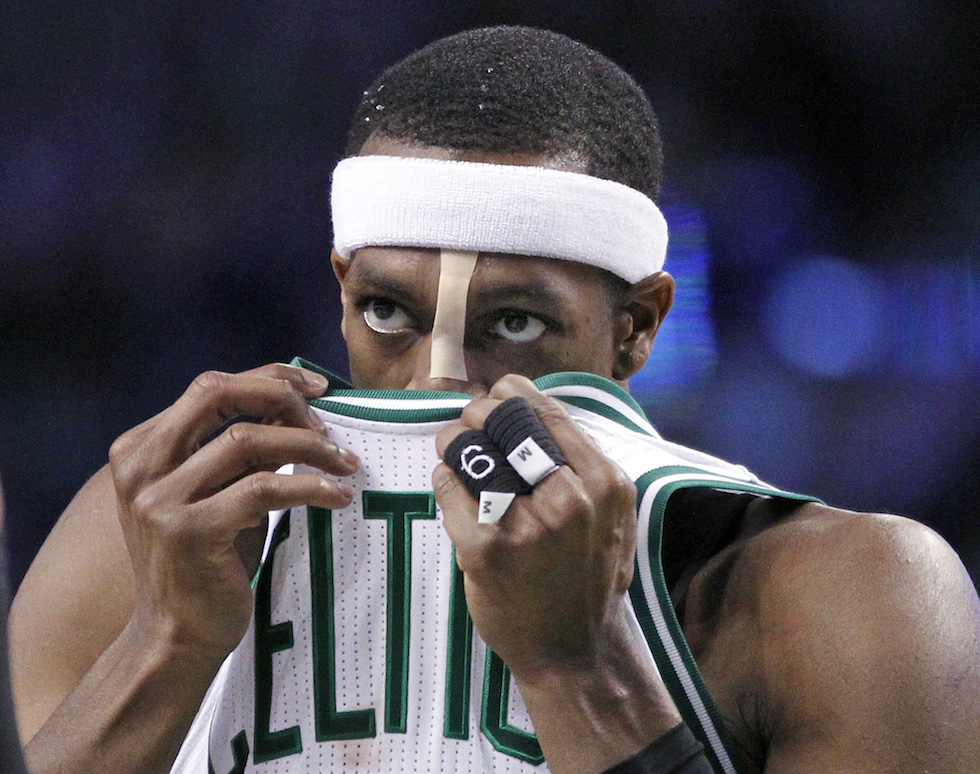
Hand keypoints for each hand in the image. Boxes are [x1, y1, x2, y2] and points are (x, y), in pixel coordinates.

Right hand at [109, 364, 358, 662]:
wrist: (175, 638)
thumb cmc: (205, 563)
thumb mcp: (213, 494)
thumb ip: (235, 451)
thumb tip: (296, 405)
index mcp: (140, 449)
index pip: (208, 388)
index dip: (266, 378)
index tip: (313, 387)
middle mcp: (141, 467)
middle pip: (218, 396)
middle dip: (281, 396)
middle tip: (328, 417)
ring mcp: (159, 499)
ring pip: (247, 440)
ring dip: (307, 445)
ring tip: (345, 462)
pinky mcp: (190, 531)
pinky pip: (265, 488)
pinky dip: (311, 487)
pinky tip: (339, 497)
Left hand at [433, 374, 637, 681]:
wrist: (576, 650)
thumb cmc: (591, 575)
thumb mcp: (611, 513)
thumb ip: (583, 463)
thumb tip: (532, 406)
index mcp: (603, 482)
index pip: (544, 409)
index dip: (510, 393)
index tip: (497, 398)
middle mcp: (568, 499)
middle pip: (502, 419)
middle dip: (477, 413)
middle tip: (470, 423)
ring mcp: (524, 524)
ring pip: (467, 447)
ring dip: (453, 441)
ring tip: (453, 449)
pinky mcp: (483, 549)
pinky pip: (447, 486)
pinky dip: (443, 477)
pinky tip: (452, 485)